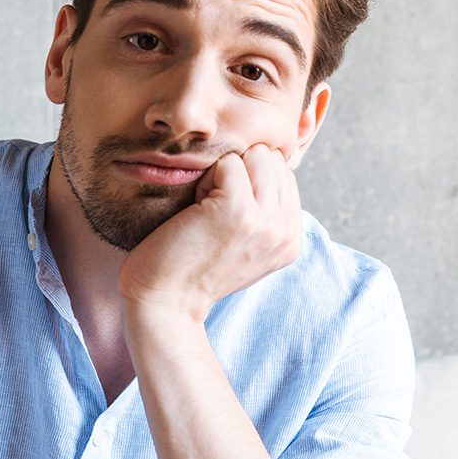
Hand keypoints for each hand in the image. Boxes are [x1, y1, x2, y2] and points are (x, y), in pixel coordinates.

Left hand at [117, 142, 303, 321]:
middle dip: (239, 173)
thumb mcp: (244, 244)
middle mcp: (287, 232)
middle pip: (273, 159)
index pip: (284, 173)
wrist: (165, 302)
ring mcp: (267, 222)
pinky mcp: (240, 211)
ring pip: (256, 155)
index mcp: (292, 239)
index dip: (249, 181)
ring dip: (223, 175)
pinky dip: (205, 179)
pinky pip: (229, 163)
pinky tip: (196, 211)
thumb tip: (267, 161)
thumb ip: (265, 211)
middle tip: (213, 212)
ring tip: (206, 210)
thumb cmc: (192, 267)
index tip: (225, 216)